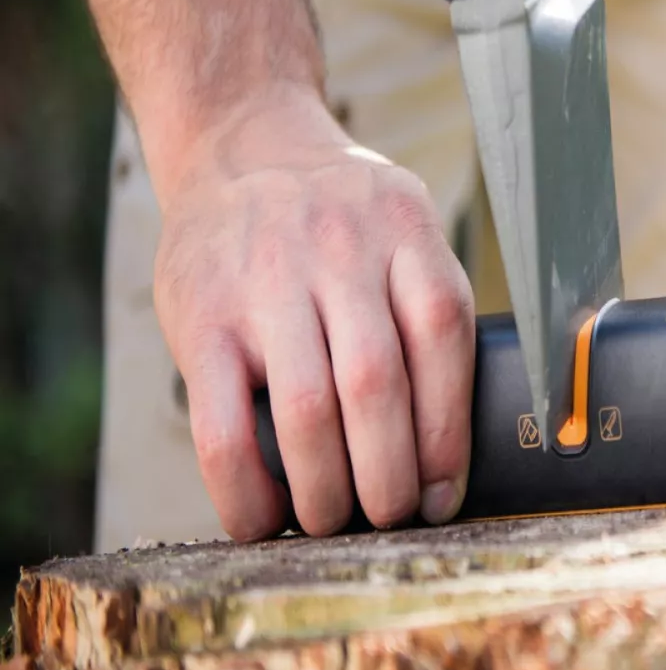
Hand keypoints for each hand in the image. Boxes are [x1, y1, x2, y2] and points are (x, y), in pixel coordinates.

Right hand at [153, 84, 474, 539]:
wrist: (242, 148)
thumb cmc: (341, 215)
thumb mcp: (401, 222)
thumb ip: (427, 300)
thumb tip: (459, 436)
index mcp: (404, 227)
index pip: (441, 330)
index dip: (447, 427)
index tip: (444, 494)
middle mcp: (339, 248)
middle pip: (377, 382)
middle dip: (390, 473)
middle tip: (391, 515)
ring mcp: (265, 280)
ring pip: (306, 409)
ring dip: (326, 489)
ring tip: (334, 521)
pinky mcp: (202, 317)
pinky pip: (222, 425)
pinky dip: (246, 488)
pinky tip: (263, 516)